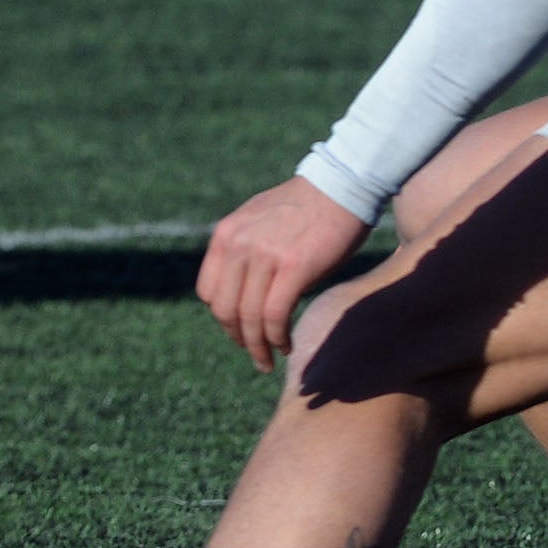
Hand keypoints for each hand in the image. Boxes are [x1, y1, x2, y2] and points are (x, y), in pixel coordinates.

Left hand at [197, 176, 369, 372]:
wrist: (340, 187)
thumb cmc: (303, 210)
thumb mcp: (257, 222)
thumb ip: (242, 251)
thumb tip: (240, 292)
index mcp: (226, 235)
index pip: (208, 291)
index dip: (223, 318)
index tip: (240, 331)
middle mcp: (239, 245)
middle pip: (225, 309)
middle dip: (238, 338)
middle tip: (255, 354)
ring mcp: (264, 255)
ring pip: (249, 317)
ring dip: (257, 346)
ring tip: (268, 360)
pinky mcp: (294, 267)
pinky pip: (274, 314)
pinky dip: (277, 337)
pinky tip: (286, 345)